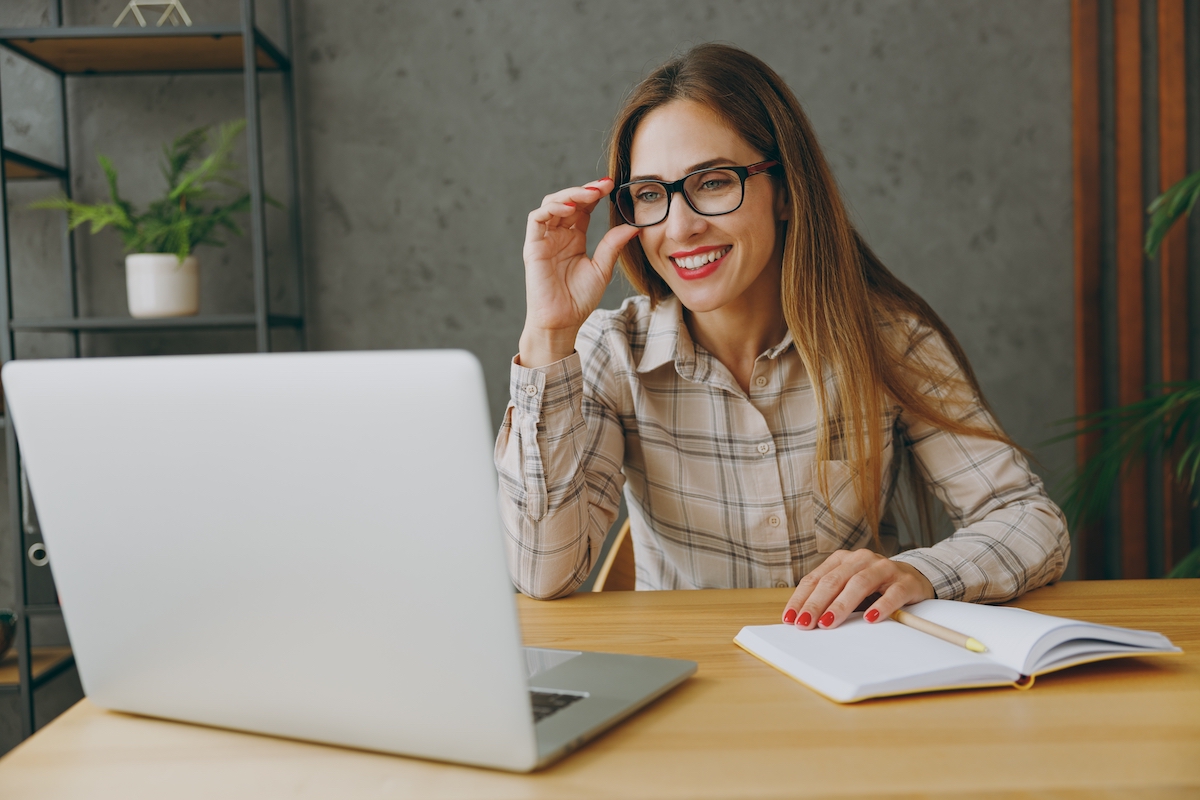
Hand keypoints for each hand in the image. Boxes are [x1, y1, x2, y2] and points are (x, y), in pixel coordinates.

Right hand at [519, 178, 638, 366]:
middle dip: (585, 190)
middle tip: (604, 186)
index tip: (613, 186)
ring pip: (552, 204)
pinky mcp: (532, 246)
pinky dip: (552, 208)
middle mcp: (558, 235)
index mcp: (574, 238)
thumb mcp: (602, 268)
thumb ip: (613, 244)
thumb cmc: (579, 299)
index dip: (595, 194)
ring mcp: (544, 239)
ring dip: (570, 195)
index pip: (583, 208)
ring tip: (590, 194)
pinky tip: (570, 209)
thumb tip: (634, 226)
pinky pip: (537, 218)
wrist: (562, 321)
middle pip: (568, 201)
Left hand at [780, 550, 934, 629]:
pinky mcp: (905, 582)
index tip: (790, 619)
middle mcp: (861, 559)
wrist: (913, 578)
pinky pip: (892, 594)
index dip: (801, 599)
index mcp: (842, 560)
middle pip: (834, 581)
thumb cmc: (873, 587)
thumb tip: (803, 621)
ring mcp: (884, 568)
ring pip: (859, 583)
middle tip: (805, 624)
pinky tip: (871, 618)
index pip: (815, 579)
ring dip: (841, 605)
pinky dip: (881, 606)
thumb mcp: (847, 589)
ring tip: (828, 623)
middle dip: (816, 604)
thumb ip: (829, 599)